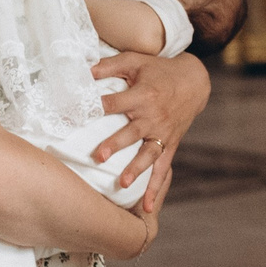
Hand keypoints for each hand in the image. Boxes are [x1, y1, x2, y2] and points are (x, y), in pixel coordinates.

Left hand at [93, 52, 210, 214]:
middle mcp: (153, 116)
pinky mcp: (170, 144)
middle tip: (98, 156)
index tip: (72, 117)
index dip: (93, 108)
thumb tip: (84, 71)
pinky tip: (148, 205)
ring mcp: (162, 133)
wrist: (194, 82)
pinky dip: (156, 187)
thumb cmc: (159, 70)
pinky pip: (163, 168)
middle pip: (131, 132)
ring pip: (148, 153)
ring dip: (135, 168)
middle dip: (115, 144)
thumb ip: (109, 65)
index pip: (113, 103)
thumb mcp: (136, 60)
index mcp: (143, 95)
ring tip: (122, 183)